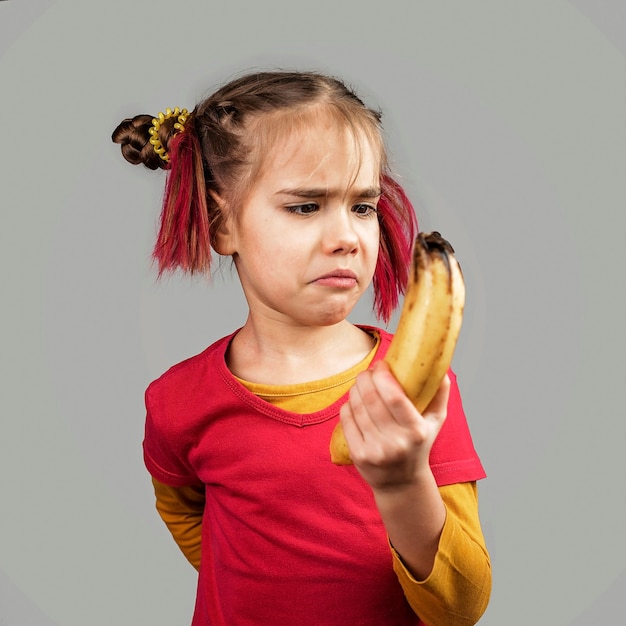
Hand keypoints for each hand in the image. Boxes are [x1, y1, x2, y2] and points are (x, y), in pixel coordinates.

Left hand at [339, 361, 449, 490]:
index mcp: (416, 431)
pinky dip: (348, 405)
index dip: (383, 376)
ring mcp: (375, 450)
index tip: (381, 365)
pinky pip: (346, 419)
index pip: (394, 397)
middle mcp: (395, 442)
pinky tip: (354, 401)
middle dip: (366, 378)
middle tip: (368, 372)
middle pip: (371, 399)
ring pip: (356, 407)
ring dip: (356, 389)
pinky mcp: (358, 455)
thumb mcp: (435, 422)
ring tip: (362, 384)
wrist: (401, 483)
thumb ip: (439, 394)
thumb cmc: (419, 445)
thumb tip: (440, 368)